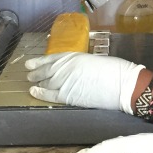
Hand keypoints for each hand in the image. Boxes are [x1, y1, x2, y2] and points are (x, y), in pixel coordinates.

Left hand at [25, 52, 143, 112]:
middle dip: (36, 72)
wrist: (123, 84)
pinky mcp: (68, 96)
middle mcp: (66, 68)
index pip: (52, 59)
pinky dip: (40, 93)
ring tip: (31, 83)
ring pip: (46, 82)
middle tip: (29, 74)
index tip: (31, 63)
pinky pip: (50, 95)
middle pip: (46, 71)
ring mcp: (65, 82)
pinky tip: (34, 92)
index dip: (39, 61)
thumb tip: (74, 71)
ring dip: (37, 82)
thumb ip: (80, 65)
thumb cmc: (115, 70)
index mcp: (74, 56)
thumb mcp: (94, 60)